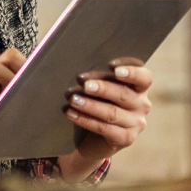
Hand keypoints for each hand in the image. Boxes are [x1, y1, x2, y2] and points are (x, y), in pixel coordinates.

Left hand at [58, 56, 153, 179]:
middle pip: (125, 95)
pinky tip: (71, 113)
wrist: (88, 136)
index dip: (132, 72)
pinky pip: (106, 129)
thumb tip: (45, 51)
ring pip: (113, 113)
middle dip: (103, 88)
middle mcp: (141, 104)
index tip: (113, 68)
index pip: (144, 77)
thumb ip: (83, 68)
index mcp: (138, 86)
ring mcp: (135, 123)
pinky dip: (87, 120)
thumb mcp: (90, 83)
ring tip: (73, 99)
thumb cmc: (90, 99)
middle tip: (84, 83)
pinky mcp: (125, 139)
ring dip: (91, 105)